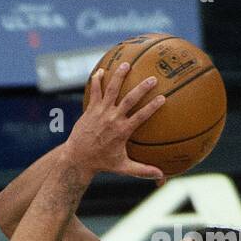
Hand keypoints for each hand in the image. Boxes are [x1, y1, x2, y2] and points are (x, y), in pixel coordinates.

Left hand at [64, 63, 165, 180]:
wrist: (77, 159)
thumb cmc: (102, 163)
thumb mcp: (123, 167)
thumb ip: (142, 170)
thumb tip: (161, 177)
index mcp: (122, 131)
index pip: (141, 116)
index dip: (152, 106)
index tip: (163, 98)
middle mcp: (112, 119)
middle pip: (129, 100)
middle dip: (141, 89)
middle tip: (152, 78)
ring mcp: (100, 113)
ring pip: (111, 90)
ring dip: (118, 76)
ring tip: (126, 63)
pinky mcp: (90, 110)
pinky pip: (94, 92)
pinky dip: (97, 81)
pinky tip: (101, 70)